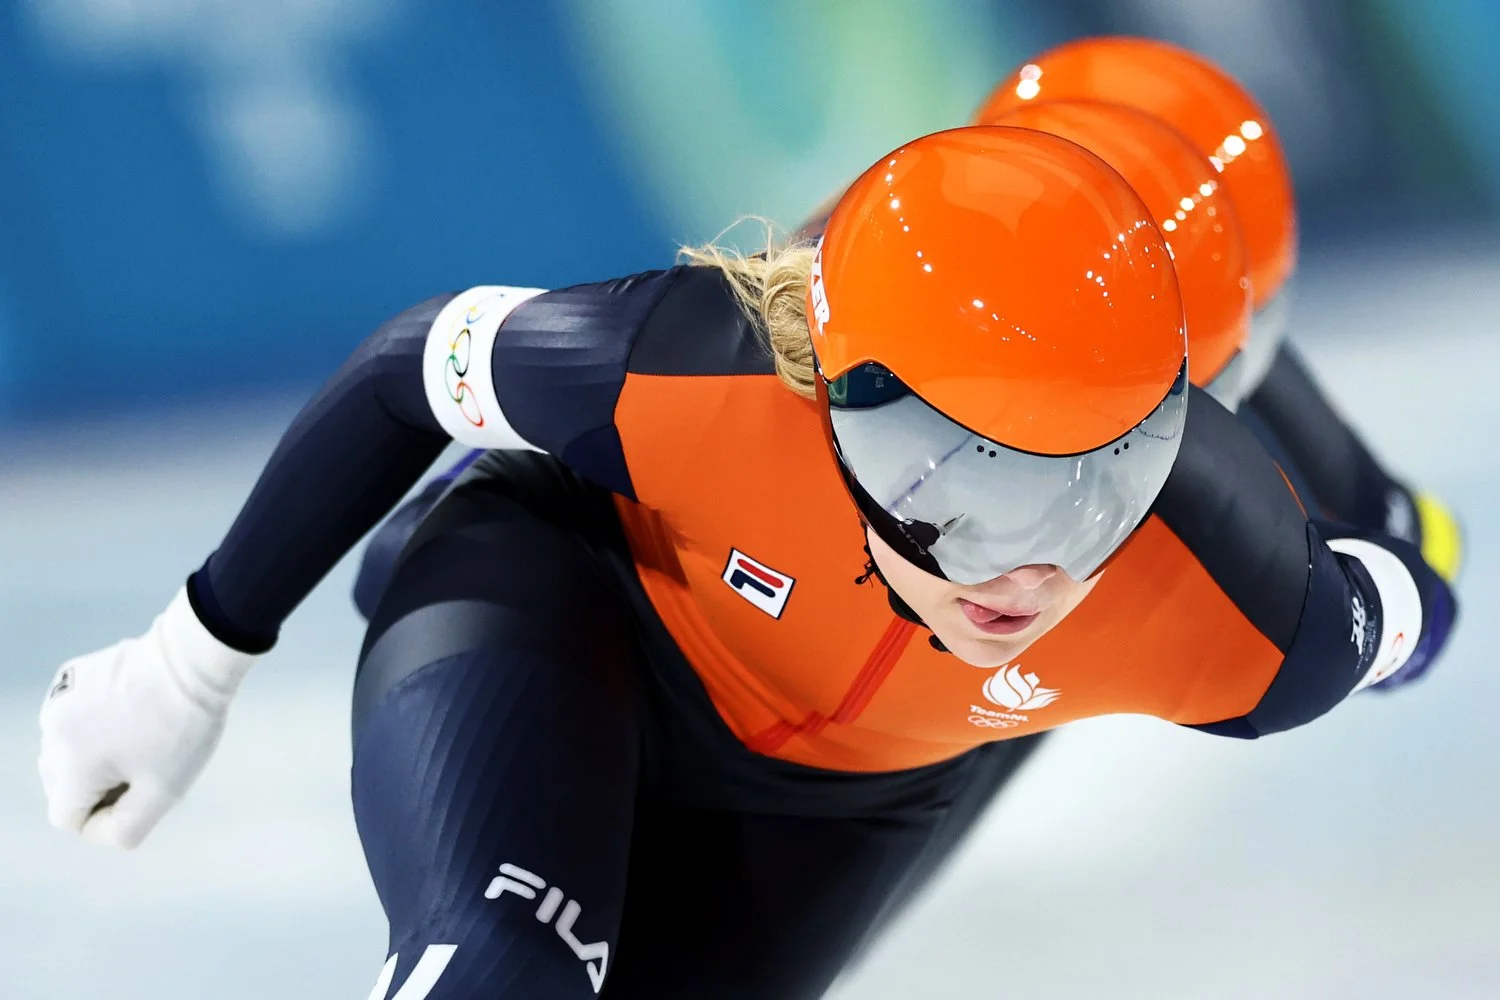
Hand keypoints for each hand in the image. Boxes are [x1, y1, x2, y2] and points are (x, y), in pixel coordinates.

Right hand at [37, 585, 258, 847]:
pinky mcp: (71, 677)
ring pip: (67, 750)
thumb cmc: (184, 726)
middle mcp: (53, 733)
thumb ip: (124, 829)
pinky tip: (134, 709)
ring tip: (143, 735)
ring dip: (97, 754)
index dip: (106, 816)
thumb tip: (97, 830)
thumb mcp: (164, 791)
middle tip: (148, 762)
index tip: (143, 790)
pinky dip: (96, 722)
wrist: (194, 657)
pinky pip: (74, 716)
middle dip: (100, 785)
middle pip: (63, 785)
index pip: (69, 818)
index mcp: (70, 766)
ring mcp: (58, 701)